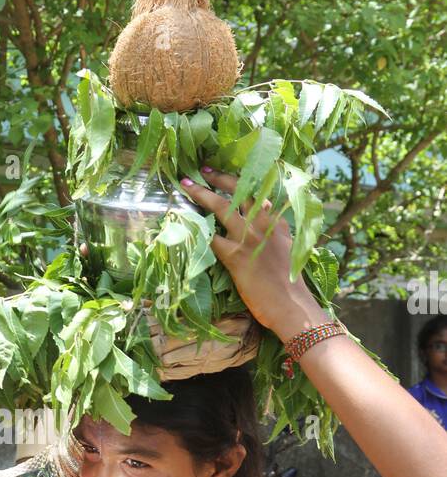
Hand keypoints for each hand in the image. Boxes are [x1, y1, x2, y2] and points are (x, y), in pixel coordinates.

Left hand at [179, 170, 325, 339]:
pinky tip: (185, 223)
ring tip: (187, 186)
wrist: (292, 306)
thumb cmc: (289, 283)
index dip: (240, 180)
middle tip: (203, 170)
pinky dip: (197, 229)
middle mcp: (264, 224)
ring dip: (202, 195)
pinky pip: (210, 237)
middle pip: (240, 191)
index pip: (258, 192)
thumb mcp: (287, 248)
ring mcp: (249, 238)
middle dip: (219, 178)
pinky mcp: (235, 256)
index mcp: (278, 222)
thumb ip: (275, 230)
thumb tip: (266, 211)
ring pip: (222, 207)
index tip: (227, 172)